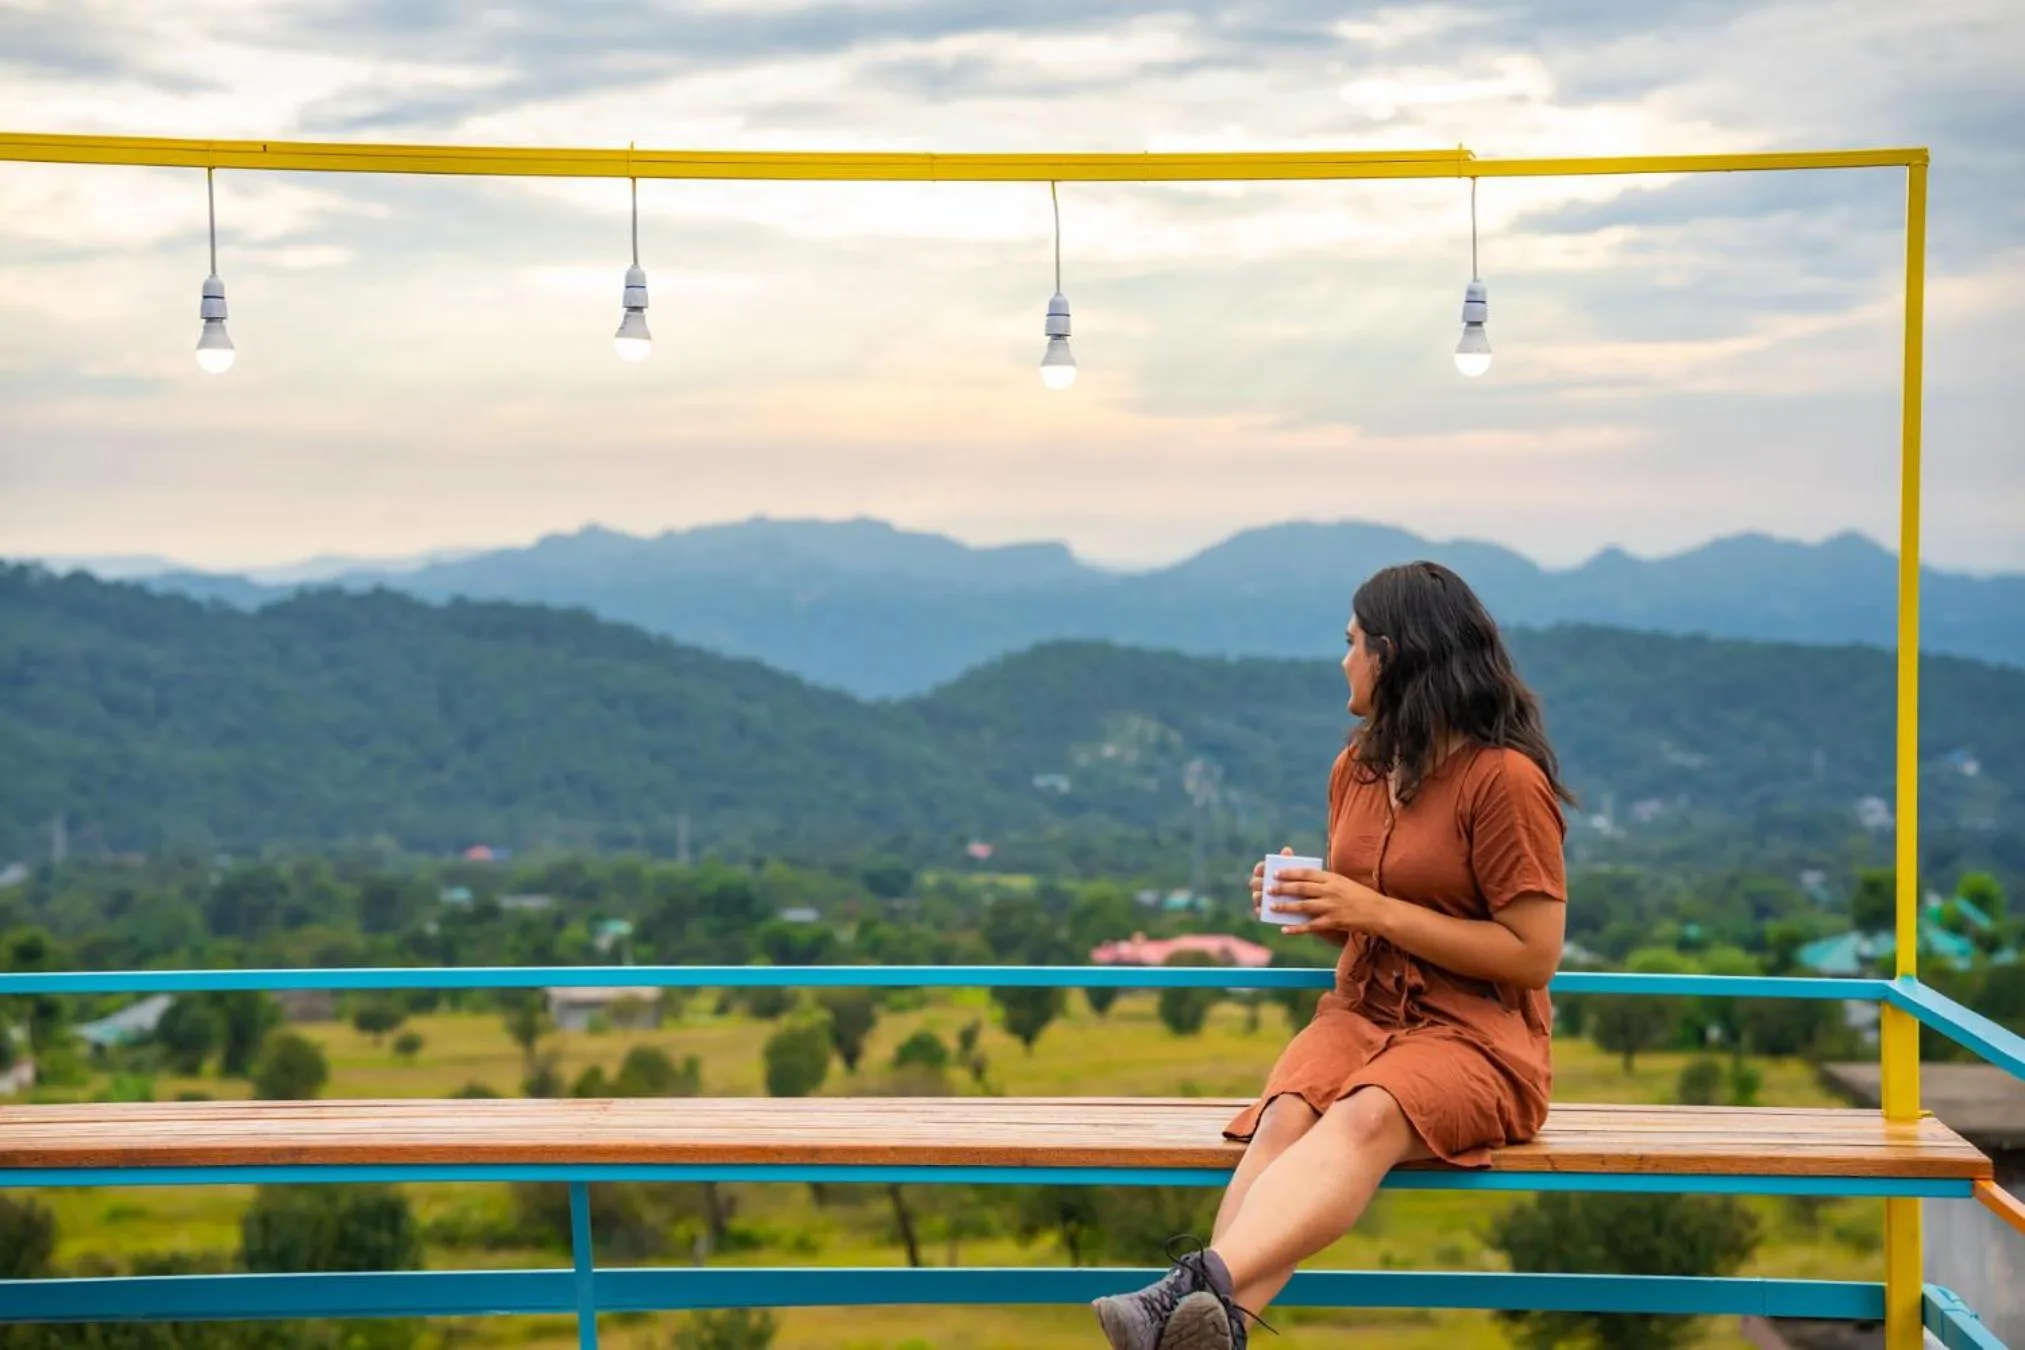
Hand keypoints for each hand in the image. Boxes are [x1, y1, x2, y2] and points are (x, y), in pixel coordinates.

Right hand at [1250, 847, 1292, 919]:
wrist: (1307, 902)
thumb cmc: (1299, 883)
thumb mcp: (1297, 873)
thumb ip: (1290, 862)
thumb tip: (1286, 850)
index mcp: (1266, 874)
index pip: (1259, 869)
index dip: (1260, 868)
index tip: (1266, 869)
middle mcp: (1260, 886)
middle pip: (1256, 883)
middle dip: (1259, 883)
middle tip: (1265, 883)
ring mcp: (1261, 899)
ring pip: (1256, 896)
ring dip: (1259, 896)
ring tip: (1265, 897)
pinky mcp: (1265, 912)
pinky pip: (1260, 911)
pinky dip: (1261, 910)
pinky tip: (1266, 910)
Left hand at [1270, 867, 1389, 937]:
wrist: (1378, 912)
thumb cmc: (1360, 896)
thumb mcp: (1343, 882)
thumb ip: (1326, 881)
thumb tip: (1305, 881)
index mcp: (1332, 879)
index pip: (1307, 873)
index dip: (1290, 873)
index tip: (1276, 873)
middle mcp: (1330, 891)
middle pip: (1301, 888)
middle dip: (1283, 889)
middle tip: (1268, 889)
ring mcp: (1332, 906)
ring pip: (1303, 906)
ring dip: (1285, 907)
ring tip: (1271, 907)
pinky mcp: (1334, 922)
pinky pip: (1311, 925)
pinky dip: (1297, 928)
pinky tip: (1285, 929)